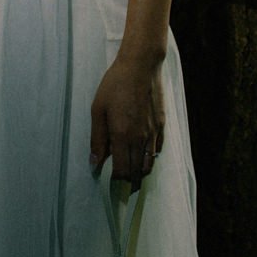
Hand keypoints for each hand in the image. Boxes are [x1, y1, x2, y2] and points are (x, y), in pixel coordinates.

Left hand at [90, 53, 164, 189]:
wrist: (141, 65)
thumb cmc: (115, 84)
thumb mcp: (98, 109)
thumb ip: (97, 139)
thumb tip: (94, 163)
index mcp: (122, 136)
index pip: (122, 171)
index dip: (116, 184)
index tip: (111, 189)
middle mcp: (140, 138)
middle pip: (137, 172)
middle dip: (129, 184)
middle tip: (122, 190)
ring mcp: (153, 132)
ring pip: (149, 164)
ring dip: (140, 173)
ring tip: (132, 177)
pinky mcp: (162, 125)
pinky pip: (157, 150)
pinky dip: (150, 158)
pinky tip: (143, 156)